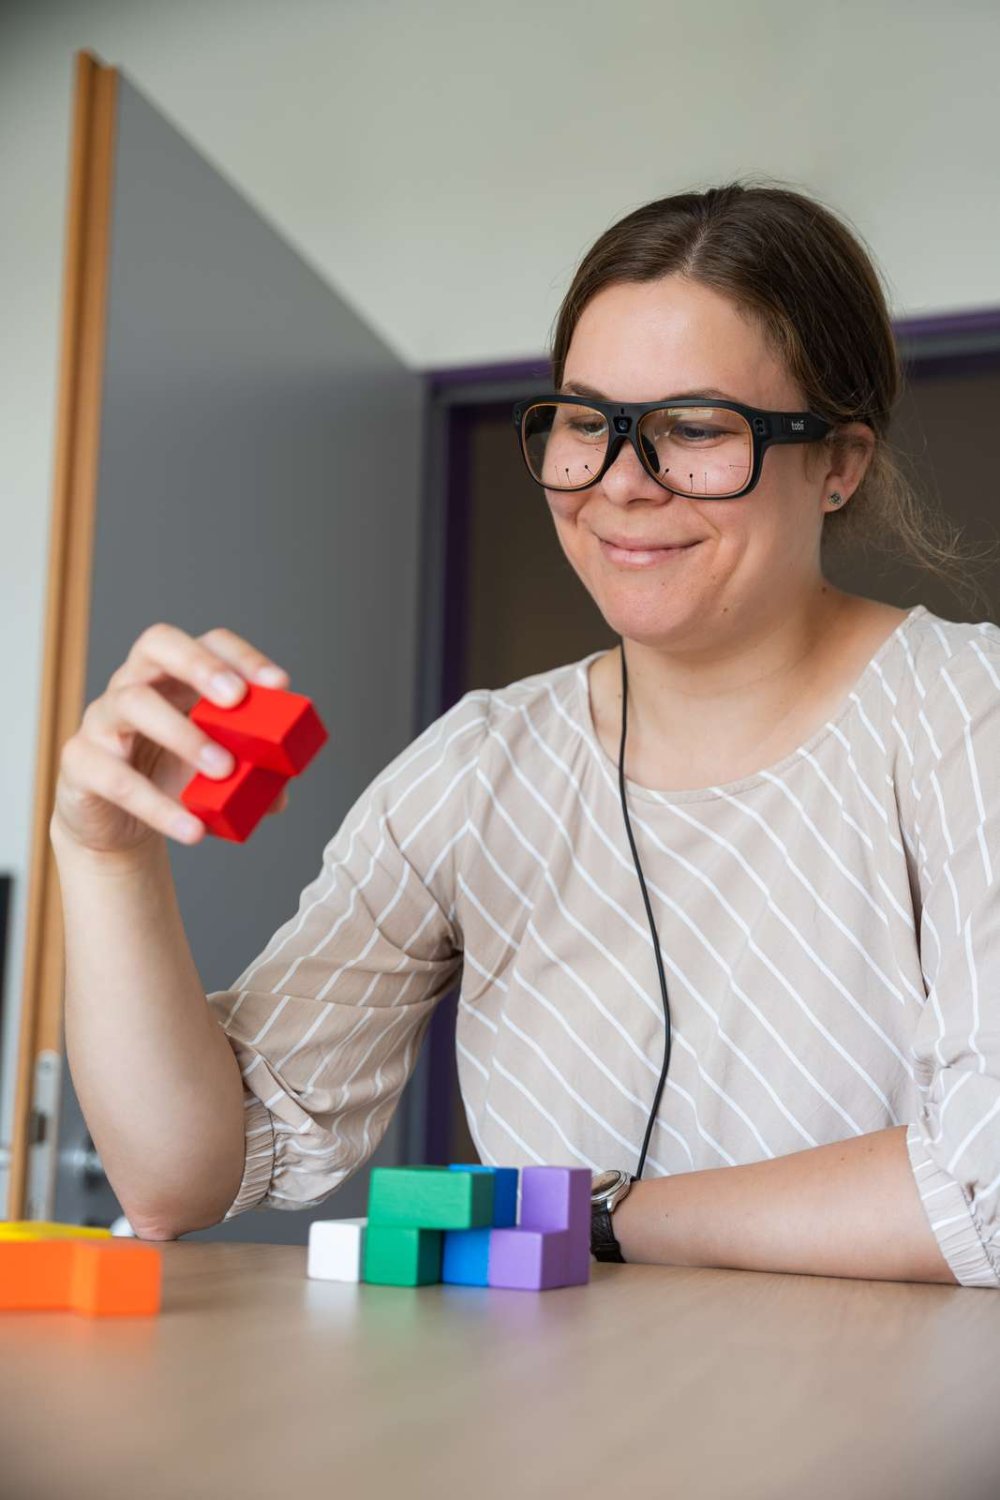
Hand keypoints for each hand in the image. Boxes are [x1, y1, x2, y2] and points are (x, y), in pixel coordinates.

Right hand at [52, 623, 291, 855]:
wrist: (115, 826)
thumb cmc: (169, 780)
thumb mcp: (216, 775)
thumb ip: (250, 777)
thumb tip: (279, 791)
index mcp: (175, 677)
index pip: (208, 643)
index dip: (242, 657)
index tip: (278, 684)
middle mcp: (135, 684)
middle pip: (158, 645)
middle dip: (200, 665)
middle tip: (237, 699)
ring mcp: (103, 718)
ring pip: (132, 702)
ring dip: (183, 734)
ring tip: (223, 770)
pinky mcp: (81, 762)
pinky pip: (115, 777)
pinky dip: (157, 805)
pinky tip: (192, 828)